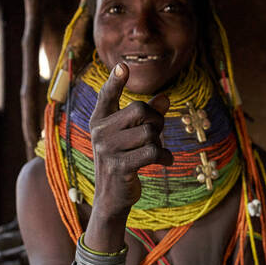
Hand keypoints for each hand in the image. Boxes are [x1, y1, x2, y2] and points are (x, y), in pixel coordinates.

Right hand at [89, 62, 173, 218]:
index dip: (115, 81)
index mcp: (99, 121)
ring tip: (157, 151)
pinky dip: (165, 156)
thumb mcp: (132, 136)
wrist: (111, 198)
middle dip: (156, 121)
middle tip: (157, 133)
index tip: (123, 66)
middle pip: (140, 110)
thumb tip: (166, 98)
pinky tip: (165, 161)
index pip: (107, 95)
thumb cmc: (124, 160)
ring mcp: (107, 150)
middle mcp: (99, 132)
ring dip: (160, 141)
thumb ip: (148, 116)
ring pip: (150, 132)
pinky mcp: (119, 166)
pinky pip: (152, 152)